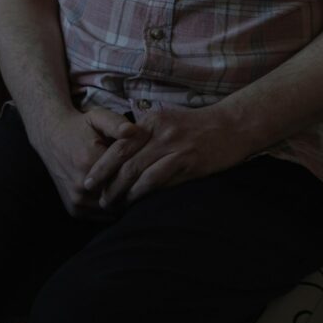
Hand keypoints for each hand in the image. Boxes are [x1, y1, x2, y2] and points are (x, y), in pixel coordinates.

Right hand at [33, 107, 148, 219]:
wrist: (51, 137)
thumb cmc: (80, 126)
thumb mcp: (98, 117)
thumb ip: (116, 123)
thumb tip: (134, 130)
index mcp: (89, 161)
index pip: (127, 175)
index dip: (141, 172)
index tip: (149, 165)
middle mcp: (81, 185)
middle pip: (121, 195)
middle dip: (134, 188)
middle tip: (146, 178)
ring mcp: (77, 200)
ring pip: (113, 208)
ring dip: (124, 199)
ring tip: (134, 185)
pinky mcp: (74, 209)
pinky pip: (102, 214)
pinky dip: (112, 206)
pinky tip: (118, 192)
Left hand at [82, 105, 244, 208]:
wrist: (232, 126)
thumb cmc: (199, 126)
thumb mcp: (169, 120)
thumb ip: (147, 134)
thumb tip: (123, 155)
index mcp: (152, 119)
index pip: (119, 142)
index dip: (101, 163)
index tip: (89, 178)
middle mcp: (159, 131)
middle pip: (123, 158)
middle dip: (105, 179)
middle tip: (95, 195)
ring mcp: (173, 146)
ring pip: (137, 171)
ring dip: (121, 191)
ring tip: (111, 203)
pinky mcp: (187, 162)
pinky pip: (157, 180)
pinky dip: (142, 193)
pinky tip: (134, 202)